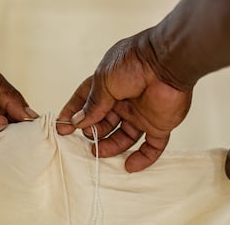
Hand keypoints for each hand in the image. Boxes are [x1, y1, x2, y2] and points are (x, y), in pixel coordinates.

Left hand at [0, 59, 37, 141]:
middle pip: (11, 137)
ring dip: (5, 133)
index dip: (29, 126)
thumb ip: (14, 101)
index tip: (39, 128)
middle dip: (20, 136)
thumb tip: (33, 117)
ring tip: (4, 119)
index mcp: (3, 111)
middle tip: (27, 132)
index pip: (20, 123)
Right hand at [57, 33, 191, 171]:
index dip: (73, 113)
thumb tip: (77, 122)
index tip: (62, 127)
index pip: (85, 101)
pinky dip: (143, 158)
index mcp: (107, 86)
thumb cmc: (132, 64)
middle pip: (103, 123)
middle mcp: (123, 101)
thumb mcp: (103, 82)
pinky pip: (152, 146)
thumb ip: (92, 104)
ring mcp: (140, 114)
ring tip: (99, 152)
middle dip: (92, 131)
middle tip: (87, 135)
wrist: (166, 62)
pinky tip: (130, 166)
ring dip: (110, 147)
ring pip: (124, 137)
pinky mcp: (159, 125)